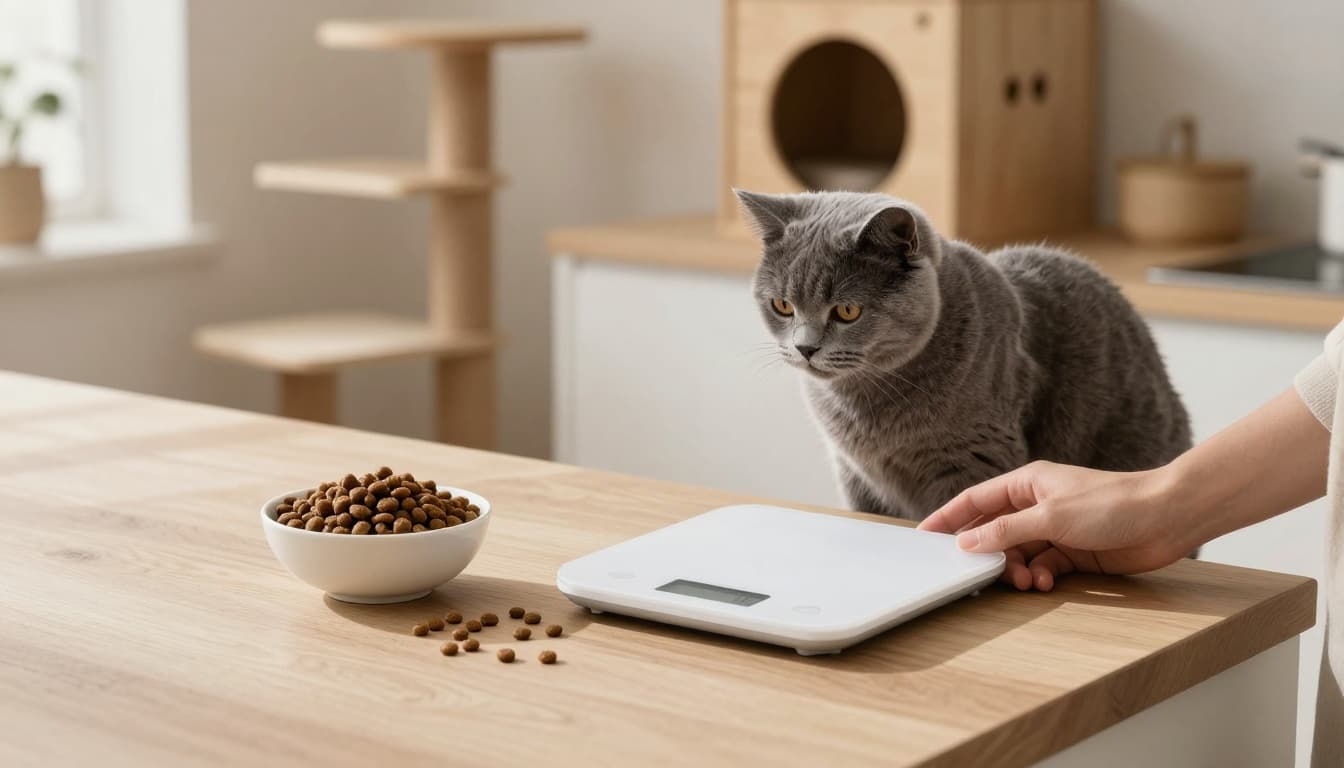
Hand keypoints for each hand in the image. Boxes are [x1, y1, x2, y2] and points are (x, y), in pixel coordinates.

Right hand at [918, 461, 1193, 591]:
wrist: (1166, 518)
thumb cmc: (1112, 504)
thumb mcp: (1051, 516)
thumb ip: (1005, 531)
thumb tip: (967, 542)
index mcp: (1027, 484)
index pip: (975, 501)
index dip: (949, 518)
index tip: (924, 536)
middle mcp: (1037, 505)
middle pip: (994, 532)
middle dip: (987, 555)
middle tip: (981, 575)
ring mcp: (1055, 529)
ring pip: (1018, 554)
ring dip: (1016, 570)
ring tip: (1026, 582)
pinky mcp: (1074, 552)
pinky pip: (1042, 566)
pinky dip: (1039, 577)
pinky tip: (1044, 584)